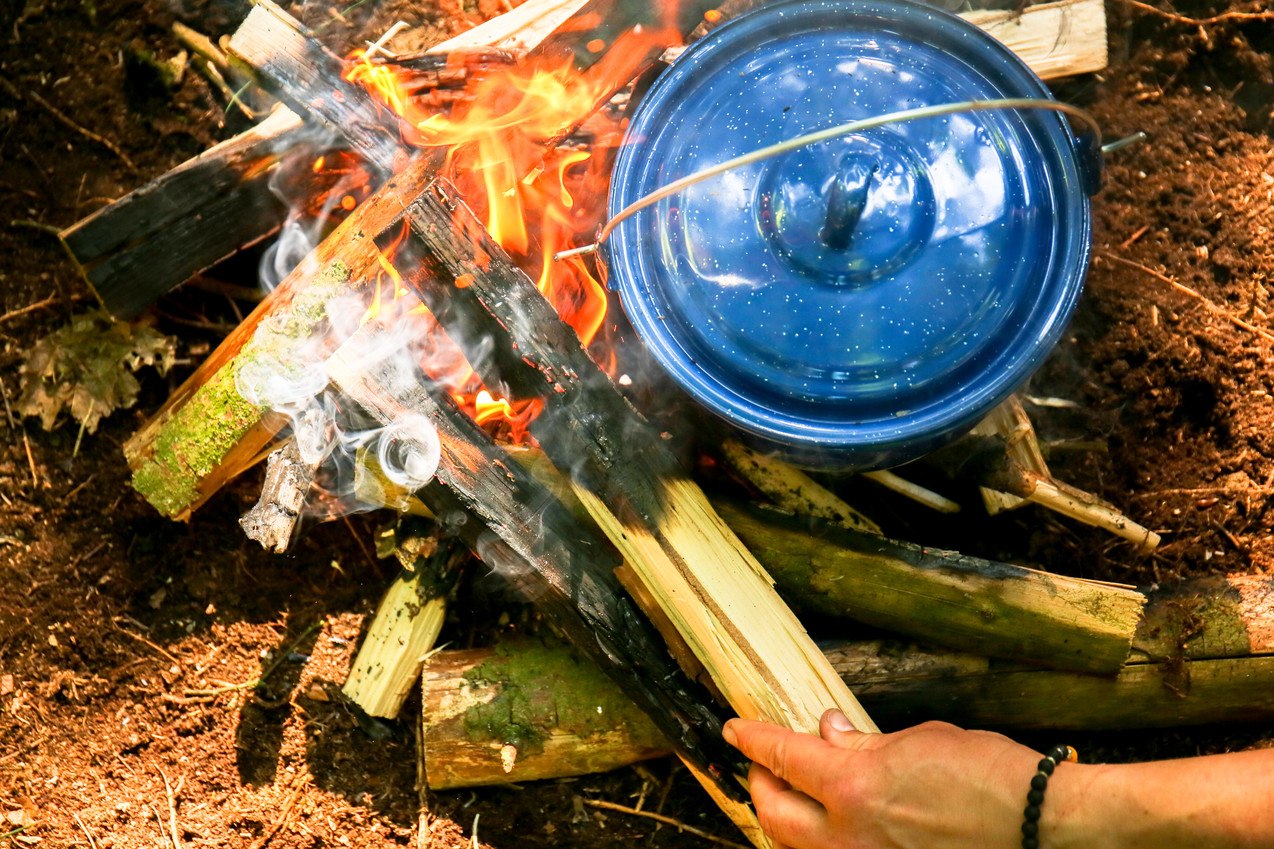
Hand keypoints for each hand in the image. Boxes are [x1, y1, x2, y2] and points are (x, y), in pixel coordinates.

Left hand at [723, 713, 1040, 848]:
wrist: (1041, 826)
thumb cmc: (988, 774)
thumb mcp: (918, 742)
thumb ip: (862, 744)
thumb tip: (827, 732)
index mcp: (853, 789)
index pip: (782, 757)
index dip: (752, 739)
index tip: (735, 728)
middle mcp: (848, 836)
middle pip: (773, 814)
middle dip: (760, 782)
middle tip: (763, 759)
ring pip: (796, 845)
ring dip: (784, 815)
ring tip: (790, 789)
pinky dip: (819, 837)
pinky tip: (828, 819)